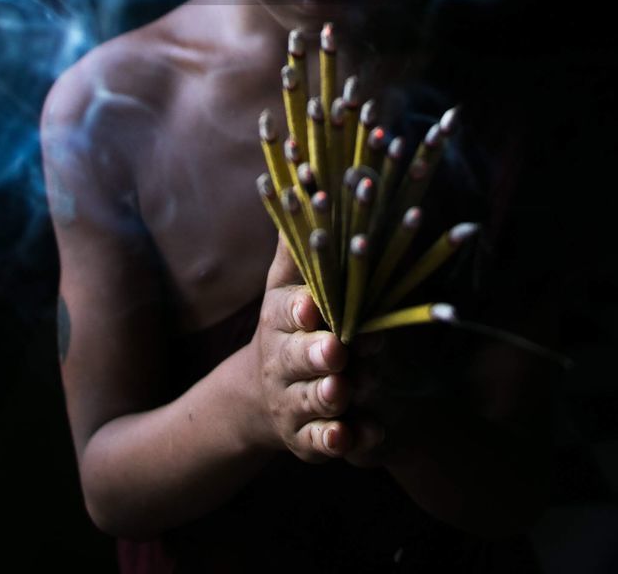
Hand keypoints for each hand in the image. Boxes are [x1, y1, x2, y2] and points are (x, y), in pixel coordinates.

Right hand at [247, 232, 354, 462]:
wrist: (262, 396)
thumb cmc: (290, 323)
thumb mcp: (287, 282)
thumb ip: (299, 240)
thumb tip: (308, 174)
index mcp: (280, 319)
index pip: (286, 312)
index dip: (298, 309)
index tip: (311, 306)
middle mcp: (283, 360)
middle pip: (298, 357)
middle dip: (316, 354)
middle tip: (336, 350)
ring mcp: (293, 402)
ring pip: (312, 401)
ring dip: (329, 396)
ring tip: (344, 391)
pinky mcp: (307, 439)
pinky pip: (324, 444)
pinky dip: (340, 441)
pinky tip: (355, 438)